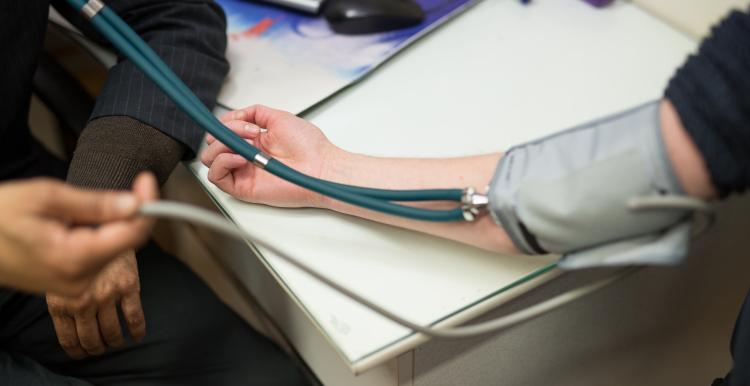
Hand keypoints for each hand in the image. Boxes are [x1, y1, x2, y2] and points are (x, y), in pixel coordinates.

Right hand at [0, 172, 156, 295]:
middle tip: (115, 188)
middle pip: (125, 242)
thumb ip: (95, 203)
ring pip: (113, 248)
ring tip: (71, 210)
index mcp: (74, 259)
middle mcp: (79, 280)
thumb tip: (134, 204)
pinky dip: (96, 236)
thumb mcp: (45, 197)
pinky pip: (97, 256)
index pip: (132, 234)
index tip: (147, 180)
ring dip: (108, 224)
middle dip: (126, 213)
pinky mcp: (71, 285)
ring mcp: (75, 287)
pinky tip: (71, 224)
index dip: (147, 205)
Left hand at [46, 250, 144, 357]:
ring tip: (115, 342)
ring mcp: (106, 295)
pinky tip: (137, 335)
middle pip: (90, 338)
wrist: (99, 224)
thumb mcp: (58, 275)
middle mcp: (83, 302)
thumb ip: (63, 298)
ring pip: (112, 331)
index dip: (76, 349)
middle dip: (95, 347)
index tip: (81, 352)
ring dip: (114, 341)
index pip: (68, 338)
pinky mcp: (128, 286)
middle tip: (100, 348)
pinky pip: (134, 316)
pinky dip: (137, 330)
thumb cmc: (75, 248)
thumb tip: (70, 322)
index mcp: (61, 301)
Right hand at [201, 105, 340, 207]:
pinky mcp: (243, 187)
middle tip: (249, 132)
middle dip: (225, 132)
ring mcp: (243, 172)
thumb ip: (254, 111)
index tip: (242, 121)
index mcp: (253, 141)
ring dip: (223, 145)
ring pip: (209, 159)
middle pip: (212, 144)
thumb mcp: (279, 117)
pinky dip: (222, 162)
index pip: (223, 131)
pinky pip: (216, 177)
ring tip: (248, 145)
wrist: (321, 166)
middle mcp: (246, 156)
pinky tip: (240, 157)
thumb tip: (233, 114)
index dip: (225, 122)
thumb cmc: (309, 146)